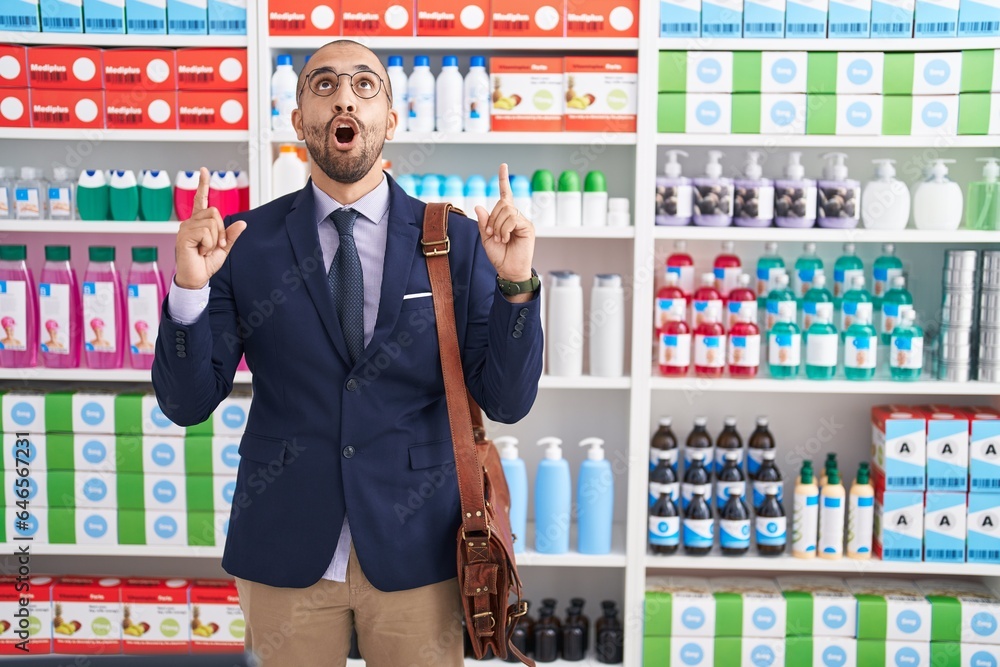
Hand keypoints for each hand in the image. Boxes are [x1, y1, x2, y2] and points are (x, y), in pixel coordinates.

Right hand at [174, 168, 246, 289]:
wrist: (196, 279)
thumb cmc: (206, 263)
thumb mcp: (223, 248)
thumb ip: (231, 235)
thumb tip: (243, 222)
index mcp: (199, 223)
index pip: (201, 200)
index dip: (203, 185)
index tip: (203, 170)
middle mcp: (190, 222)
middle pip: (214, 212)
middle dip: (221, 230)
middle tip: (216, 245)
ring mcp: (185, 228)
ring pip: (212, 222)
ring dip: (215, 239)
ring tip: (205, 250)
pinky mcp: (184, 235)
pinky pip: (206, 232)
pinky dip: (209, 244)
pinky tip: (200, 251)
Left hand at [474, 163, 534, 283]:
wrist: (509, 270)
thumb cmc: (500, 256)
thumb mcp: (486, 238)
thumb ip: (483, 222)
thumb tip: (478, 206)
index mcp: (505, 217)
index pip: (505, 194)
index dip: (503, 180)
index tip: (503, 166)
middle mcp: (516, 216)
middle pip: (502, 203)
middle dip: (492, 219)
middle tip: (491, 234)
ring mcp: (523, 221)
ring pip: (507, 210)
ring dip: (498, 225)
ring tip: (500, 238)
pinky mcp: (528, 227)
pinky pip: (513, 219)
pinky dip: (504, 228)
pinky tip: (505, 238)